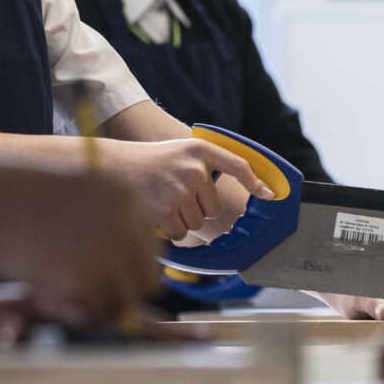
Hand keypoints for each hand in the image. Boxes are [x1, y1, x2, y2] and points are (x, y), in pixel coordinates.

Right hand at [0, 164, 160, 325]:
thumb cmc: (16, 195)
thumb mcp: (74, 195)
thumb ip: (107, 226)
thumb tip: (135, 271)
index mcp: (126, 196)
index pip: (151, 248)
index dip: (125, 267)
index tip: (97, 272)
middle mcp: (125, 221)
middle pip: (146, 280)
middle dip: (119, 293)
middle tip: (83, 295)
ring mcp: (106, 250)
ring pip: (123, 303)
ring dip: (96, 307)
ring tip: (62, 296)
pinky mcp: (81, 278)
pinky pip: (93, 314)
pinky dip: (74, 314)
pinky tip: (48, 297)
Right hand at [105, 137, 274, 241]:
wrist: (113, 168)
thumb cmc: (148, 164)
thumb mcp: (179, 153)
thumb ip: (204, 167)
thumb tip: (230, 195)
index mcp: (200, 150)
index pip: (237, 165)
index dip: (255, 182)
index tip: (270, 195)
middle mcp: (194, 167)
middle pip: (212, 208)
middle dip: (195, 208)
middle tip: (172, 193)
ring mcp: (180, 188)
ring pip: (196, 223)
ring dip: (180, 219)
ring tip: (160, 199)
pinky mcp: (166, 209)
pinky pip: (181, 233)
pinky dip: (169, 230)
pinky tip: (154, 212)